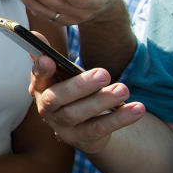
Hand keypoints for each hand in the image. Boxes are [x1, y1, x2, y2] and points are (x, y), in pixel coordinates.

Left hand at [14, 0, 123, 25]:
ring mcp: (69, 18)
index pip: (80, 0)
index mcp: (95, 3)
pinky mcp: (59, 18)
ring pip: (48, 13)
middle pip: (59, 7)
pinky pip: (43, 14)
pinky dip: (31, 4)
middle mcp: (81, 14)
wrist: (102, 1)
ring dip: (31, 1)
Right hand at [29, 53, 143, 153]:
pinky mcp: (81, 139)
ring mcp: (62, 126)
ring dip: (101, 101)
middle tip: (104, 74)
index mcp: (40, 87)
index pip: (37, 77)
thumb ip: (51, 54)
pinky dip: (119, 119)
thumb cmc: (72, 92)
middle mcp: (46, 108)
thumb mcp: (64, 73)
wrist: (85, 125)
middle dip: (79, 86)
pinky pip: (100, 129)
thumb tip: (36, 33)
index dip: (41, 70)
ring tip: (123, 89)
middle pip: (57, 98)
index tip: (49, 59)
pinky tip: (137, 109)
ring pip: (77, 114)